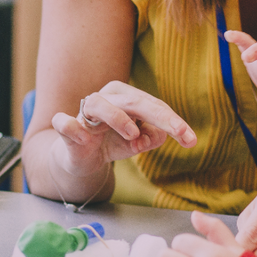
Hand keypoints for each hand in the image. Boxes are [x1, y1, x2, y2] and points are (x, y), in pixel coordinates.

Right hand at [50, 80, 196, 177]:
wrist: (82, 159)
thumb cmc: (112, 143)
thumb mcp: (137, 143)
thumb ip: (150, 138)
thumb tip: (158, 135)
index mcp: (126, 97)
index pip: (154, 106)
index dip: (174, 122)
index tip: (191, 140)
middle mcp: (107, 98)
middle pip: (134, 101)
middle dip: (160, 117)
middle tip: (180, 133)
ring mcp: (84, 111)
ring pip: (99, 104)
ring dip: (118, 118)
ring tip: (134, 135)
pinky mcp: (67, 127)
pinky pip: (66, 123)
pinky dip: (73, 127)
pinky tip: (84, 138)